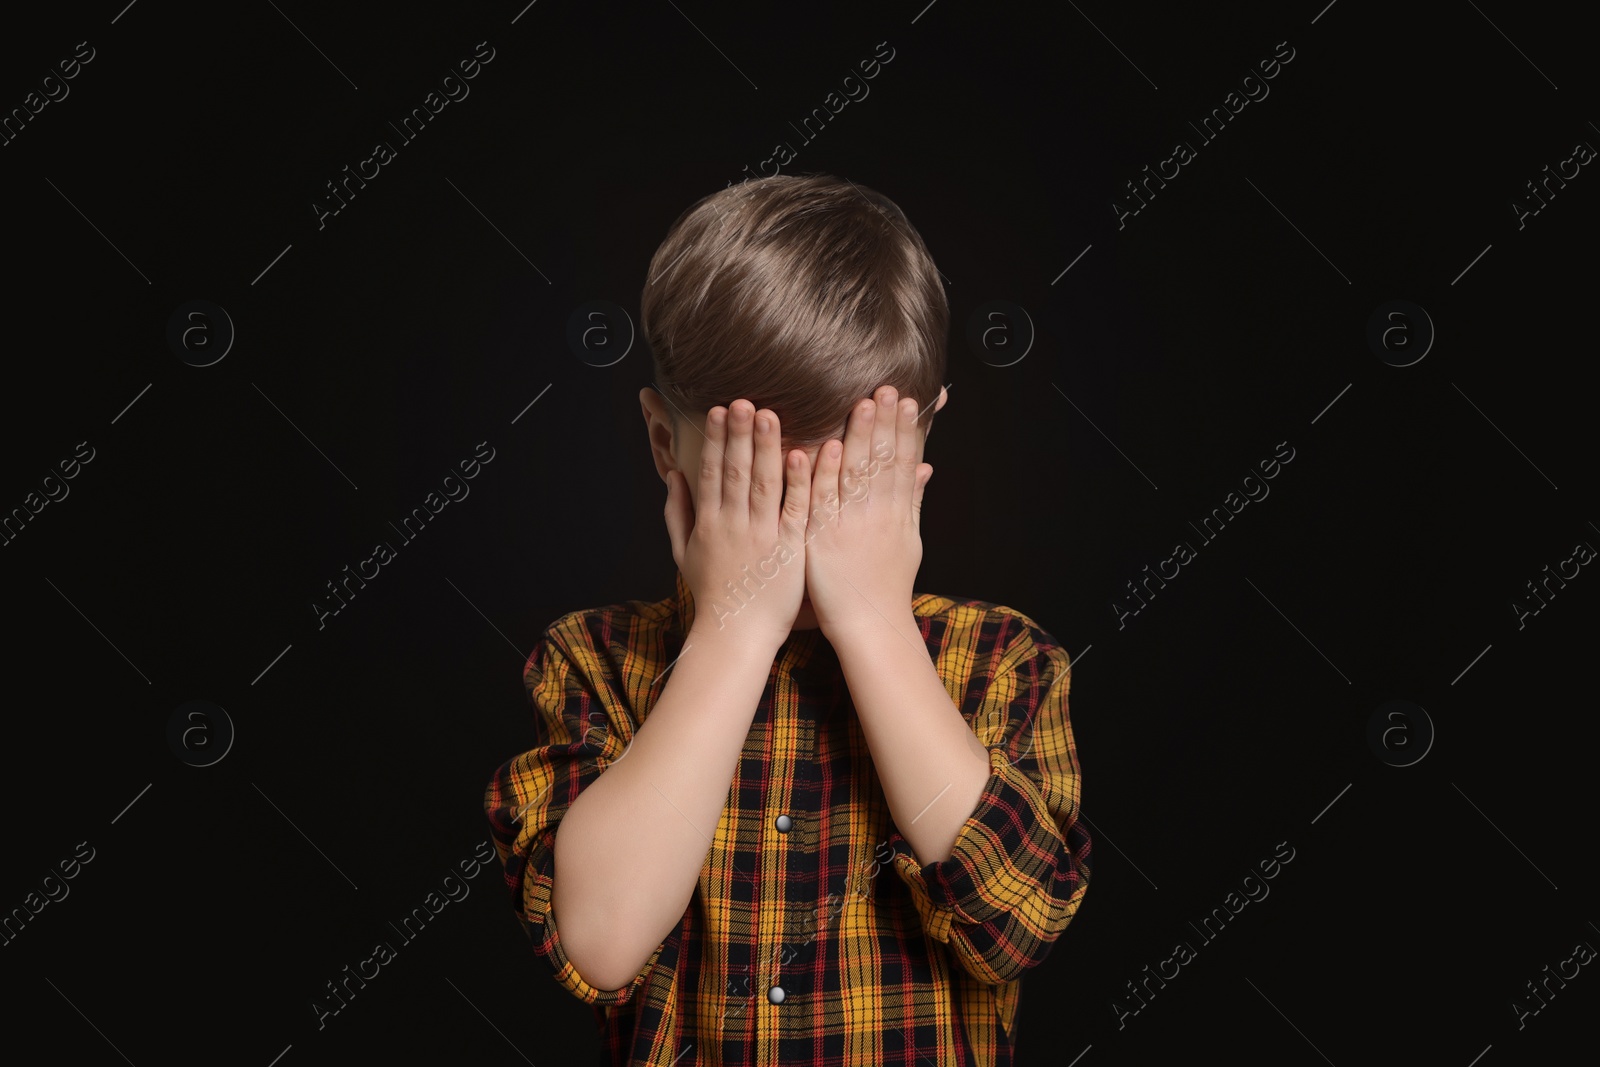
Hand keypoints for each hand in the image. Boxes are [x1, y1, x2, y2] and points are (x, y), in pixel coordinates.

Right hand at [663, 399, 813, 648]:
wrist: (736, 634)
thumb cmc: (713, 595)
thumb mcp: (683, 554)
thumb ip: (676, 513)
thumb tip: (672, 475)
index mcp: (709, 523)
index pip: (710, 472)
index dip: (713, 439)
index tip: (717, 409)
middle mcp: (733, 524)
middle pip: (735, 471)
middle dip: (738, 433)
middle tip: (741, 400)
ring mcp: (763, 536)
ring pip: (764, 483)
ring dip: (766, 447)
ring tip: (767, 414)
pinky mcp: (789, 548)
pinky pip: (795, 510)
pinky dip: (797, 482)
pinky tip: (801, 455)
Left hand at [803, 386, 932, 640]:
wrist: (870, 625)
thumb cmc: (886, 585)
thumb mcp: (909, 540)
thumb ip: (913, 500)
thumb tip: (927, 467)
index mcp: (897, 513)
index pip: (903, 463)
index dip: (905, 430)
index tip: (906, 400)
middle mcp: (878, 515)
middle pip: (883, 462)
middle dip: (885, 423)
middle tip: (887, 388)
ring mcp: (851, 526)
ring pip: (856, 474)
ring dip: (860, 438)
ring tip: (863, 404)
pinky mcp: (824, 539)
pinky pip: (825, 501)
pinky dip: (827, 473)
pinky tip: (830, 446)